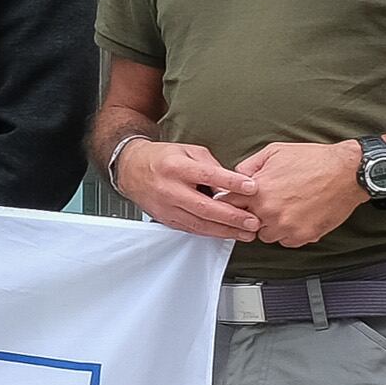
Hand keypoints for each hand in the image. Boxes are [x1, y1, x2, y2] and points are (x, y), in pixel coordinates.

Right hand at [115, 136, 258, 240]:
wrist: (131, 170)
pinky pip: (192, 229)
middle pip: (204, 206)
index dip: (231, 182)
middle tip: (254, 220)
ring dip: (226, 230)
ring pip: (199, 223)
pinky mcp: (166, 219)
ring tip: (246, 232)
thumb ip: (211, 166)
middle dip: (232, 216)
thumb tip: (233, 182)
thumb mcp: (188, 151)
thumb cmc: (162, 159)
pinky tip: (227, 234)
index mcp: (176, 167)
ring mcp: (167, 207)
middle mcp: (169, 189)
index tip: (252, 187)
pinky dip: (212, 232)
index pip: (207, 175)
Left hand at [230, 138, 366, 249]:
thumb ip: (249, 166)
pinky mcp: (303, 236)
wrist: (348, 172)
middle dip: (251, 214)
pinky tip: (297, 217)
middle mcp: (269, 211)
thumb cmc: (315, 160)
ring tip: (284, 210)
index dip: (231, 202)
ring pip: (265, 235)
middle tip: (265, 205)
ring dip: (270, 226)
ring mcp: (286, 226)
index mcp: (258, 191)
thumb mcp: (274, 152)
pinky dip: (289, 233)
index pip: (228, 204)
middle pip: (244, 223)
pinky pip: (286, 242)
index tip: (236, 201)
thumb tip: (236, 176)